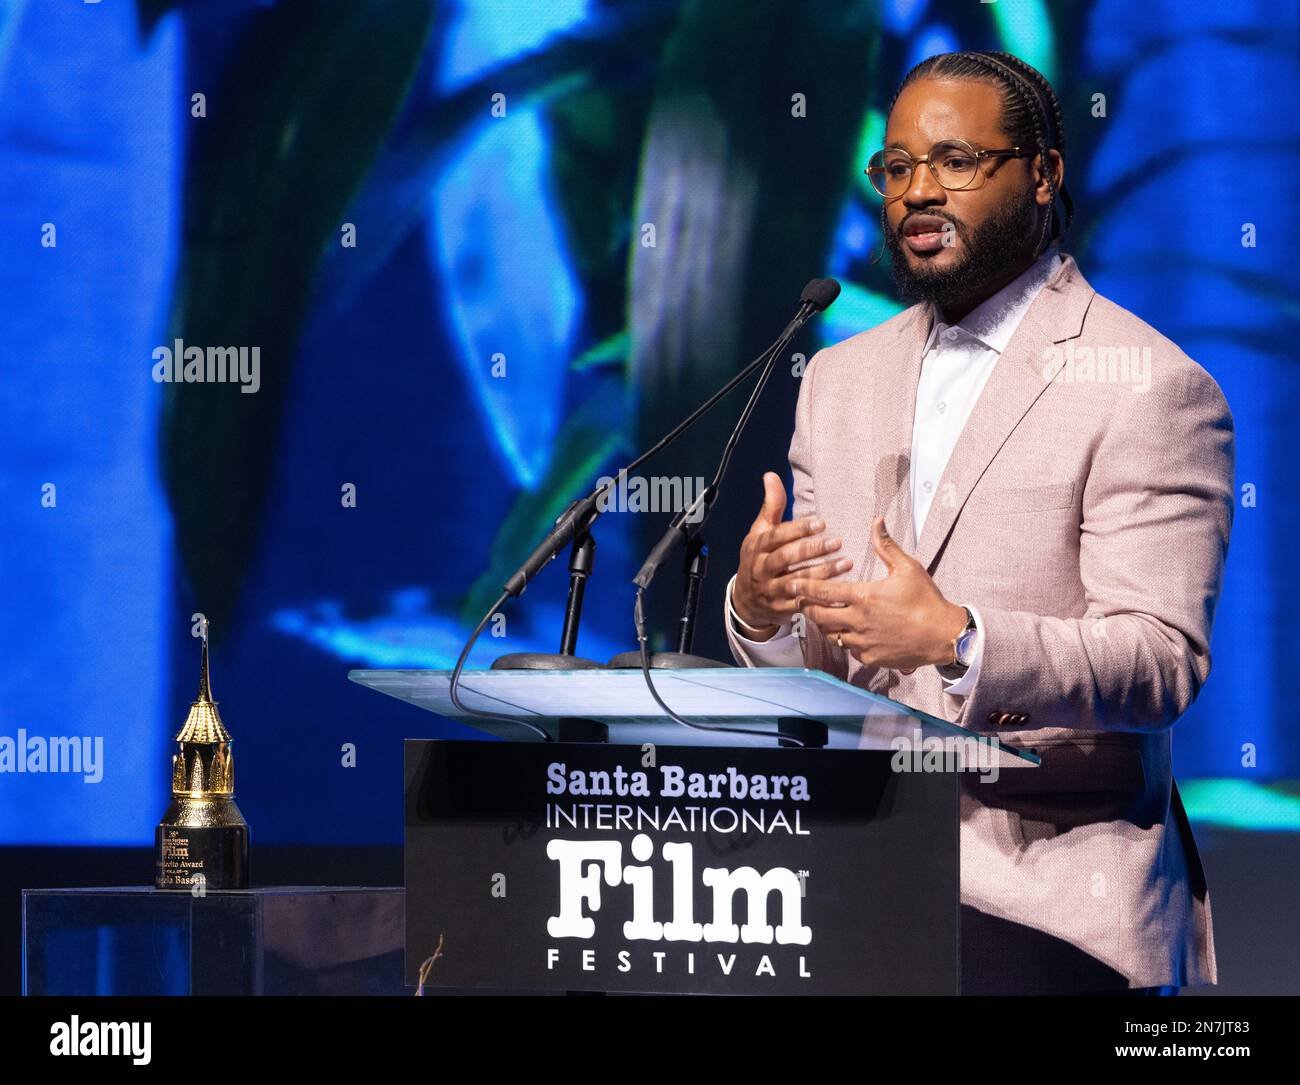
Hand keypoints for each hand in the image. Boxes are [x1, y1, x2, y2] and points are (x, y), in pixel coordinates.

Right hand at [732, 472, 852, 639]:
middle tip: (838, 542)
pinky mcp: (782, 608)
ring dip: (823, 573)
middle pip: (786, 559)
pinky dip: (821, 598)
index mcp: (756, 547)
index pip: (777, 536)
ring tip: (847, 564)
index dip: (798, 530)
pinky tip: (841, 590)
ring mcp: (771, 590)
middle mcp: (761, 569)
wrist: (745, 600)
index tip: (822, 523)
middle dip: (812, 550)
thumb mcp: (760, 532)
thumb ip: (771, 506)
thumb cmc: (758, 558)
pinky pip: (803, 603)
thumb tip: (771, 475)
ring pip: (796, 581)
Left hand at [791, 516, 966, 670]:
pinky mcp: (870, 658)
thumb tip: (877, 521)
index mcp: (864, 597)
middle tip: (801, 601)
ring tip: (821, 615)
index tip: (791, 583)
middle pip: (818, 616)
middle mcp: (858, 621)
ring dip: (823, 624)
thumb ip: (886, 546)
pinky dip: (843, 640)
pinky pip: (848, 649)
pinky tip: (845, 632)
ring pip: (830, 634)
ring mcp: (863, 642)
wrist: (943, 636)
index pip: (822, 592)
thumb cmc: (926, 600)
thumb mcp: (908, 568)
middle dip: (806, 608)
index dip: (803, 587)